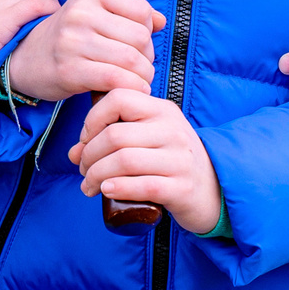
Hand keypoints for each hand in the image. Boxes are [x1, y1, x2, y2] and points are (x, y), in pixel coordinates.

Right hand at [5, 0, 164, 101]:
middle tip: (138, 66)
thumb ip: (130, 14)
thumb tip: (161, 20)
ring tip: (136, 79)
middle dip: (147, 57)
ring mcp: (73, 41)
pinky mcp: (70, 69)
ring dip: (142, 76)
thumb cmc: (69, 36)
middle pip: (140, 37)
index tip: (138, 43)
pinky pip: (116, 79)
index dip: (148, 30)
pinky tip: (130, 89)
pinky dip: (131, 87)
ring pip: (132, 60)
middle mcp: (80, 12)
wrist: (27, 57)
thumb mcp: (95, 13)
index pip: (141, 10)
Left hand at [70, 90, 220, 233]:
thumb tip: (74, 153)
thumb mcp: (149, 139)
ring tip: (89, 185)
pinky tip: (107, 191)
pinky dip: (118, 188)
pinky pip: (142, 186)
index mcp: (162, 111)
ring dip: (97, 175)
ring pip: (124, 161)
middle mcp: (172, 130)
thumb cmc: (172, 161)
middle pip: (115, 135)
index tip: (85, 140)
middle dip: (89, 155)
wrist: (215, 189)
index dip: (93, 119)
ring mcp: (179, 159)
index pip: (119, 98)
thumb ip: (114, 138)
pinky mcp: (181, 188)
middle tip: (83, 169)